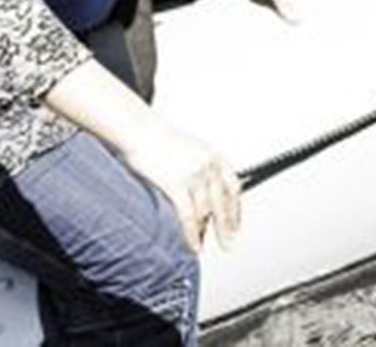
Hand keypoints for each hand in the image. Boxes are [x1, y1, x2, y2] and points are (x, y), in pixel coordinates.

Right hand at [122, 120, 241, 252]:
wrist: (139, 129)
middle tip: (229, 243)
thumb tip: (203, 193)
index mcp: (215, 156)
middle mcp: (209, 165)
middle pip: (223, 203)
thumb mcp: (190, 150)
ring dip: (204, 231)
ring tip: (202, 245)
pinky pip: (189, 215)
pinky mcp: (176, 184)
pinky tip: (193, 244)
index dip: (236, 209)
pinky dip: (192, 233)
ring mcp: (194, 175)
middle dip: (227, 226)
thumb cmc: (159, 139)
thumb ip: (201, 170)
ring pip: (205, 211)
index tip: (236, 224)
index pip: (233, 188)